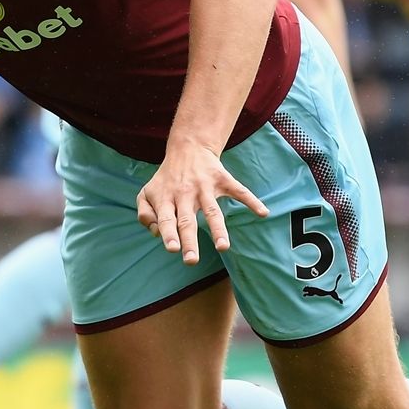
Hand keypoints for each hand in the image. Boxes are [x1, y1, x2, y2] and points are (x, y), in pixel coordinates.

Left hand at [136, 139, 267, 264]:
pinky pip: (239, 191)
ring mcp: (205, 187)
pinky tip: (263, 212)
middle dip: (189, 241)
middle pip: (188, 221)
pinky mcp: (223, 180)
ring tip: (223, 247)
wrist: (188, 148)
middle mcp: (185, 194)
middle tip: (191, 261)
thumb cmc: (166, 178)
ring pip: (213, 211)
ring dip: (218, 229)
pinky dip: (252, 201)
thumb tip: (154, 233)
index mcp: (166, 198)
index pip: (167, 219)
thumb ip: (145, 214)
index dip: (169, 234)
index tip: (173, 249)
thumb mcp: (147, 193)